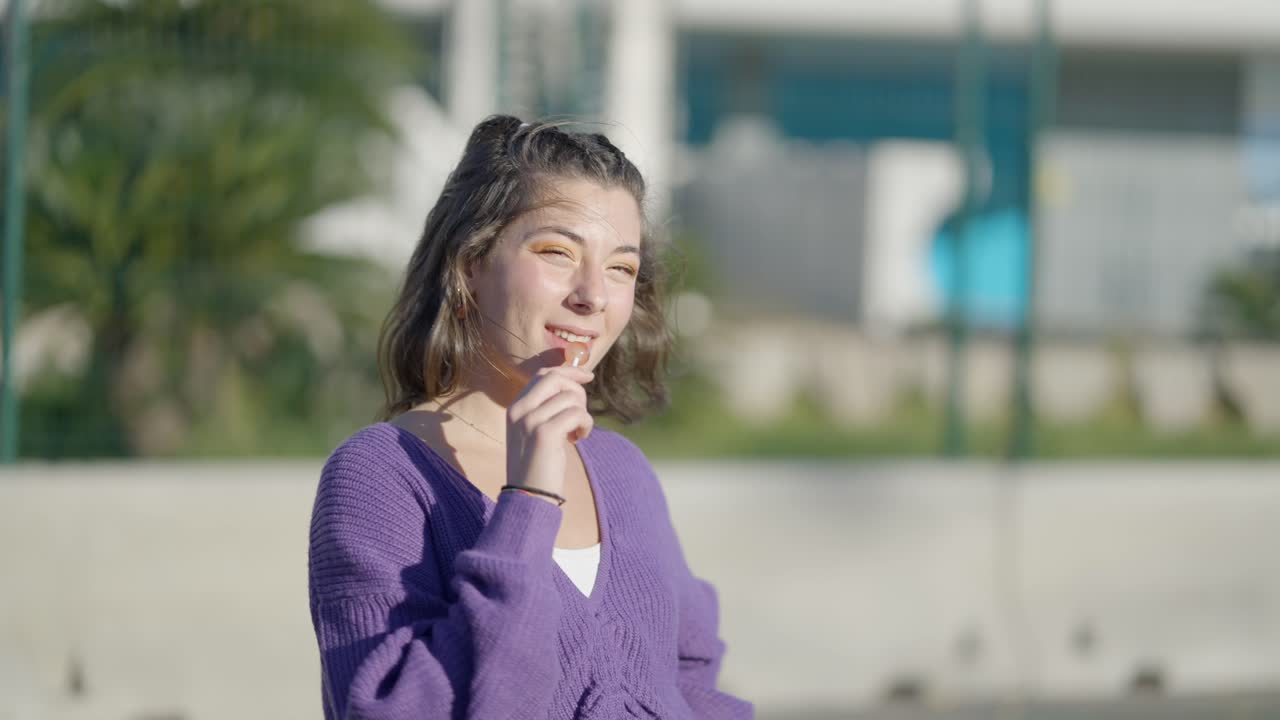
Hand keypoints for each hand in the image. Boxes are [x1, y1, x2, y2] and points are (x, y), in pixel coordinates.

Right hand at [505, 364, 594, 500]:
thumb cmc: (537, 465)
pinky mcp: (545, 433)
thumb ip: (546, 408)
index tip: (587, 375)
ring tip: (577, 433)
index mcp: (515, 407)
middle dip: (577, 389)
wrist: (527, 496)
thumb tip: (573, 386)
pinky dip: (586, 424)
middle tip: (581, 412)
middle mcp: (519, 410)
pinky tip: (579, 438)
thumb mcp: (535, 431)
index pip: (543, 374)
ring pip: (570, 397)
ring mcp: (530, 420)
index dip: (568, 371)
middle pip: (555, 378)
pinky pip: (577, 414)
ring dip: (583, 414)